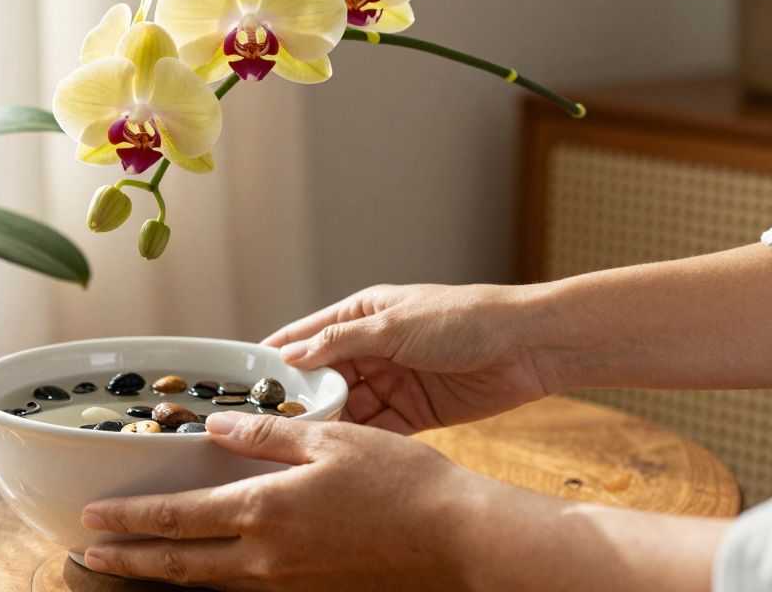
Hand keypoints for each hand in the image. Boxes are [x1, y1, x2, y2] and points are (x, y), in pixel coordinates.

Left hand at [80, 412, 481, 590]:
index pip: (177, 518)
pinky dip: (211, 585)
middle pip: (179, 564)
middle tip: (89, 554)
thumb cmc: (403, 484)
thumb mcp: (331, 440)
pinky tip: (203, 576)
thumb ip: (264, 434)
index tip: (91, 517)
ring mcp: (288, 585)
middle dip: (129, 559)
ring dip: (164, 576)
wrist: (460, 542)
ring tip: (133, 566)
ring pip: (209, 584)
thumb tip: (215, 424)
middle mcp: (267, 557)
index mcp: (265, 510)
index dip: (129, 519)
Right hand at [264, 284, 559, 431]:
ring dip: (331, 425)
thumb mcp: (393, 325)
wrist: (527, 345)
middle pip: (321, 379)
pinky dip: (363, 441)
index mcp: (360, 316)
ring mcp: (392, 381)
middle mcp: (370, 349)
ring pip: (347, 408)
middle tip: (272, 427)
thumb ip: (340, 343)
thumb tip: (291, 356)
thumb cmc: (463, 318)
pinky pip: (378, 429)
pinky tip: (344, 456)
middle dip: (300, 401)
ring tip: (305, 446)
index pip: (304, 338)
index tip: (244, 384)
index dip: (274, 360)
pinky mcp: (414, 411)